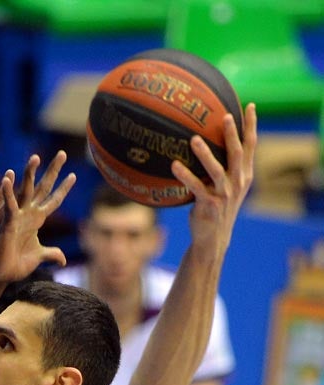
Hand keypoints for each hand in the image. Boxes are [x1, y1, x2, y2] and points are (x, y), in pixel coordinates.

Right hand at [0, 150, 75, 284]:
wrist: (0, 275)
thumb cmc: (16, 266)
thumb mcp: (38, 257)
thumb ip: (51, 254)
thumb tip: (63, 260)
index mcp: (36, 220)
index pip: (53, 200)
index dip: (63, 189)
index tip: (73, 175)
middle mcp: (27, 214)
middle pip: (42, 187)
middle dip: (53, 171)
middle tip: (62, 153)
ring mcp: (17, 217)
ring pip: (25, 190)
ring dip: (30, 173)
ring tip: (36, 157)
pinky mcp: (7, 224)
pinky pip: (8, 205)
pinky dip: (8, 192)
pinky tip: (8, 176)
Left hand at [171, 103, 255, 256]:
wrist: (213, 238)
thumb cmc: (216, 208)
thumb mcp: (225, 187)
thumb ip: (223, 167)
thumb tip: (206, 141)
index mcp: (244, 175)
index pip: (250, 146)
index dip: (251, 126)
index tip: (250, 105)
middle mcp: (237, 182)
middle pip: (237, 153)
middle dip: (232, 134)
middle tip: (225, 116)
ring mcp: (225, 194)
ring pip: (216, 170)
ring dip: (205, 154)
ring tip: (194, 139)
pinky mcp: (209, 205)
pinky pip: (196, 187)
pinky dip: (185, 175)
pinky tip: (174, 165)